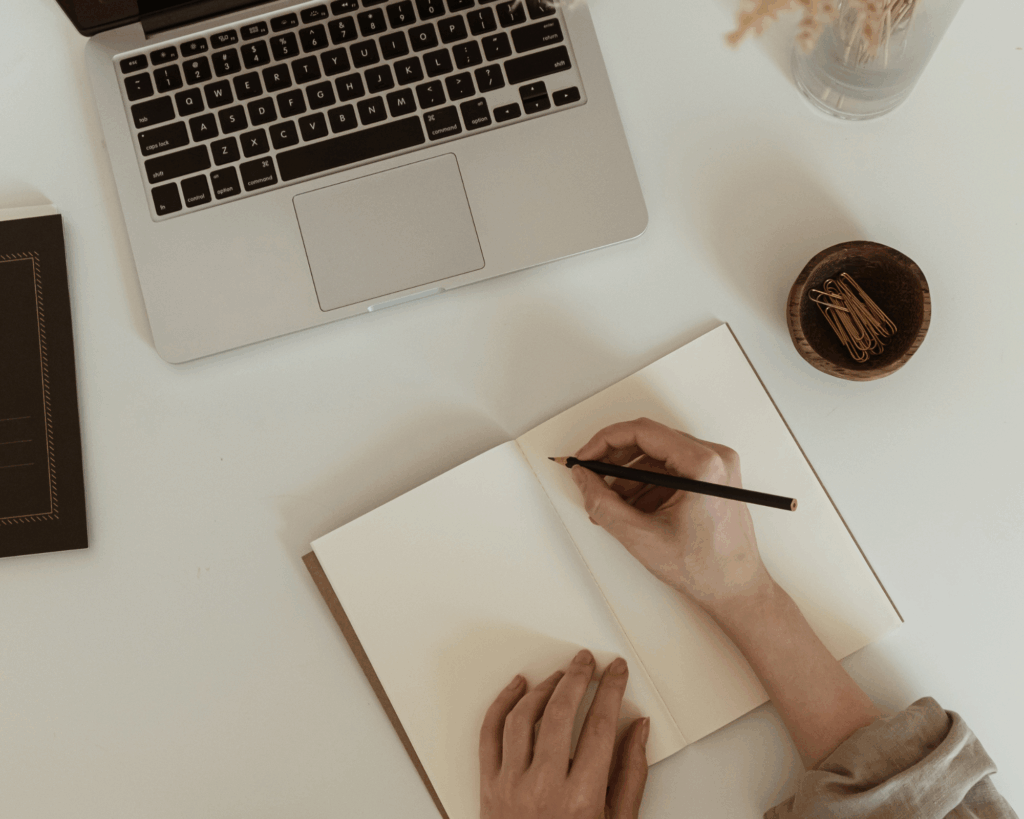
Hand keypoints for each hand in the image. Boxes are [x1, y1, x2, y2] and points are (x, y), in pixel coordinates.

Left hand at [479, 650, 648, 818]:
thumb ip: (630, 774)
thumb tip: (638, 728)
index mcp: (581, 800)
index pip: (599, 727)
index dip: (610, 691)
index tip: (616, 671)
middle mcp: (543, 789)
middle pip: (559, 714)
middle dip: (577, 679)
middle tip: (587, 661)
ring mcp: (510, 786)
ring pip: (522, 718)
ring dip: (543, 688)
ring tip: (560, 675)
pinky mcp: (488, 787)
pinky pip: (489, 733)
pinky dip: (502, 704)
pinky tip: (518, 688)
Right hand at [571, 418, 773, 615]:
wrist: (736, 591)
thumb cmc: (705, 569)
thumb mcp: (641, 537)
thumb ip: (602, 503)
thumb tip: (582, 477)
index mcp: (704, 465)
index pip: (644, 432)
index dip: (606, 442)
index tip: (585, 457)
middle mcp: (715, 458)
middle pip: (651, 441)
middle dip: (615, 461)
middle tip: (591, 478)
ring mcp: (717, 468)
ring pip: (659, 457)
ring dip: (629, 477)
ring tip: (612, 505)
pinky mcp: (713, 479)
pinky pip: (672, 470)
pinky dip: (647, 485)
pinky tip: (634, 510)